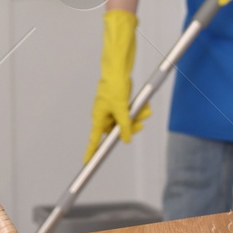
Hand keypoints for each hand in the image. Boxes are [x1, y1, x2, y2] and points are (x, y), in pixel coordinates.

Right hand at [85, 9, 148, 161]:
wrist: (119, 69)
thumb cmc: (114, 86)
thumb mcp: (121, 108)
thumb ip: (124, 126)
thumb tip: (126, 140)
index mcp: (99, 117)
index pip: (93, 140)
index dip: (90, 152)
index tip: (86, 164)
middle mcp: (104, 115)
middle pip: (116, 131)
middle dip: (130, 128)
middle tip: (140, 125)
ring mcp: (113, 110)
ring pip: (126, 122)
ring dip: (137, 118)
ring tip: (145, 112)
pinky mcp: (120, 104)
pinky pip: (130, 114)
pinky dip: (138, 112)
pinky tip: (146, 107)